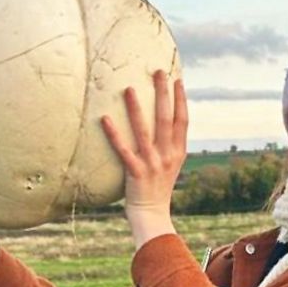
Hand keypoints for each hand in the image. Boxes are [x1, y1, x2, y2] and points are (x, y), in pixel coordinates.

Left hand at [100, 70, 187, 248]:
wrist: (151, 215)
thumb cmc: (157, 188)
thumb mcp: (170, 165)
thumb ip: (169, 146)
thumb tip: (164, 123)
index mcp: (178, 152)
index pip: (183, 121)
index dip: (181, 100)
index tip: (177, 80)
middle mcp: (167, 155)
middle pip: (166, 119)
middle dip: (163, 94)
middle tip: (158, 71)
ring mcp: (152, 164)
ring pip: (144, 131)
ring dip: (137, 108)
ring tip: (129, 88)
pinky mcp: (135, 173)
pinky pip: (123, 150)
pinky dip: (113, 134)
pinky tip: (104, 118)